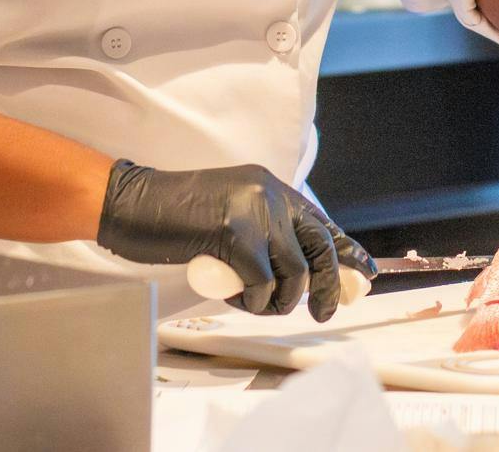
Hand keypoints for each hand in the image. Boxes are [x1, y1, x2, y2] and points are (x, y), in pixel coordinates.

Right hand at [95, 160, 374, 320]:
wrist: (132, 203)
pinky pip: (262, 282)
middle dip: (327, 287)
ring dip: (278, 300)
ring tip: (253, 301)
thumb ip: (265, 233)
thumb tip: (304, 269)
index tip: (366, 275)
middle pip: (320, 248)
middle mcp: (269, 193)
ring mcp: (253, 211)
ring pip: (293, 271)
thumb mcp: (232, 215)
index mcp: (271, 187)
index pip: (322, 222)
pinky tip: (234, 296)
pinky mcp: (234, 233)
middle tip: (324, 312)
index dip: (348, 252)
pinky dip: (252, 300)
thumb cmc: (176, 217)